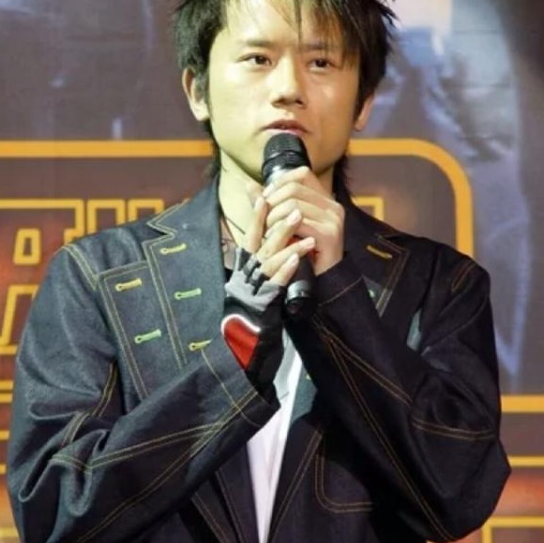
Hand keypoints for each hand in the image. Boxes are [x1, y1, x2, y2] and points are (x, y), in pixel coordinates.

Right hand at [221, 194, 314, 392]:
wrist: (239, 348)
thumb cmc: (249, 314)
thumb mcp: (252, 283)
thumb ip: (257, 261)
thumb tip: (260, 243)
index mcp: (243, 269)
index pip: (250, 236)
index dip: (257, 215)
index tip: (265, 194)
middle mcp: (245, 276)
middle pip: (259, 243)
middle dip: (277, 222)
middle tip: (294, 205)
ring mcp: (253, 290)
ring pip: (268, 260)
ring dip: (286, 242)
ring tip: (304, 228)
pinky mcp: (262, 305)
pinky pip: (275, 284)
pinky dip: (286, 269)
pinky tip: (299, 258)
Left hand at [262, 167, 344, 274]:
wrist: (320, 281)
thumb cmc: (300, 252)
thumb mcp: (282, 225)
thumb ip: (268, 205)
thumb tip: (249, 185)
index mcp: (324, 199)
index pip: (302, 174)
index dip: (279, 183)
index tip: (265, 199)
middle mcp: (332, 206)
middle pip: (294, 188)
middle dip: (272, 203)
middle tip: (263, 221)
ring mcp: (333, 220)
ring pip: (293, 205)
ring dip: (274, 219)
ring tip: (268, 233)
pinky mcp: (329, 234)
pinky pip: (299, 224)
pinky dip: (282, 231)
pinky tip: (276, 241)